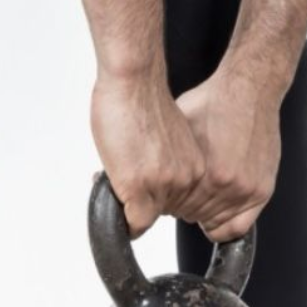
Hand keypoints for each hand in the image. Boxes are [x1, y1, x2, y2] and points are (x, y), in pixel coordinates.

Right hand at [90, 72, 204, 237]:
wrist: (133, 81)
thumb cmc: (143, 101)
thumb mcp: (166, 141)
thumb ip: (164, 165)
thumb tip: (148, 179)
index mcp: (195, 168)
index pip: (177, 204)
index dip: (153, 195)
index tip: (141, 182)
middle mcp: (185, 181)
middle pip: (159, 212)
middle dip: (138, 200)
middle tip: (125, 175)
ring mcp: (163, 187)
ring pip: (144, 219)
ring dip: (125, 205)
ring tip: (117, 173)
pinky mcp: (140, 189)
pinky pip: (133, 225)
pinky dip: (119, 220)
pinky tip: (112, 193)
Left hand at [176, 71, 283, 242]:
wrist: (250, 90)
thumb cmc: (211, 104)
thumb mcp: (176, 128)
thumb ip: (166, 158)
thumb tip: (145, 178)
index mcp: (202, 173)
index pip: (173, 208)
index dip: (166, 200)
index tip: (166, 193)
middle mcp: (226, 185)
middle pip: (192, 216)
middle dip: (184, 205)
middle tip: (184, 192)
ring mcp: (246, 190)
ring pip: (215, 224)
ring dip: (205, 213)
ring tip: (201, 194)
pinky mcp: (262, 190)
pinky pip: (240, 226)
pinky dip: (226, 224)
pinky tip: (217, 210)